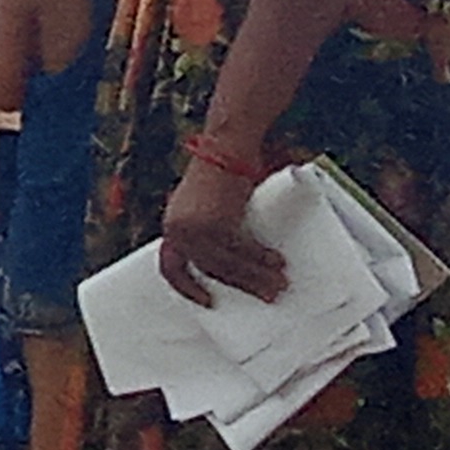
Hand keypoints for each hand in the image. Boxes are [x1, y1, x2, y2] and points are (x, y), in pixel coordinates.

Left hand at [160, 155, 287, 305]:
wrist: (225, 147)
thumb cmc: (221, 174)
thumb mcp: (207, 206)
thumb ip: (210, 230)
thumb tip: (237, 262)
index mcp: (172, 226)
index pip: (171, 266)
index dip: (186, 287)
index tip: (206, 302)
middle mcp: (178, 229)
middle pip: (211, 269)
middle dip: (241, 285)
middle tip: (267, 295)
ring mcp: (195, 227)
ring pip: (227, 264)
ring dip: (256, 277)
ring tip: (278, 283)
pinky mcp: (216, 222)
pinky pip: (241, 250)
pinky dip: (261, 258)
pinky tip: (276, 262)